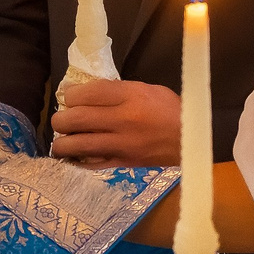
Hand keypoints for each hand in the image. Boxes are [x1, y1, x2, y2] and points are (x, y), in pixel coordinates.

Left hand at [50, 79, 180, 166]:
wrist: (192, 139)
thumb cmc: (170, 110)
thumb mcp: (146, 89)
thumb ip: (116, 90)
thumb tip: (86, 93)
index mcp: (130, 96)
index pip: (88, 93)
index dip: (70, 94)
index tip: (68, 96)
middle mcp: (122, 120)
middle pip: (77, 118)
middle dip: (61, 119)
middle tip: (61, 120)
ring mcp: (121, 144)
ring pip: (78, 145)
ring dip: (62, 142)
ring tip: (62, 140)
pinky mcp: (122, 162)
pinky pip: (91, 164)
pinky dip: (77, 161)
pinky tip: (73, 157)